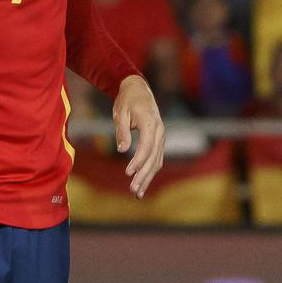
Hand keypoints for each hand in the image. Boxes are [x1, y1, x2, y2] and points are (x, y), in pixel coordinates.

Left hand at [112, 74, 165, 197]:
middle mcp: (159, 131)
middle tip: (133, 190)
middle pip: (153, 157)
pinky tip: (143, 183)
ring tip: (138, 194)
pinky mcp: (159, 141)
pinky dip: (150, 172)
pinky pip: (157, 159)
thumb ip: (122, 131)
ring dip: (148, 178)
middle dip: (143, 175)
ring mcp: (161, 136)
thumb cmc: (126, 100)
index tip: (128, 173)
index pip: (146, 146)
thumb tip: (122, 149)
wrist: (138, 89)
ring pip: (157, 161)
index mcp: (150, 123)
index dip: (138, 161)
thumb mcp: (120, 113)